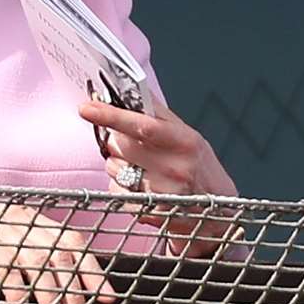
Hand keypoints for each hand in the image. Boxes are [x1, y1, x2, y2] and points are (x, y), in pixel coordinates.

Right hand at [0, 203, 115, 303]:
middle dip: (76, 291)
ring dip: (51, 299)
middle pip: (61, 252)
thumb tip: (64, 285)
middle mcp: (18, 216)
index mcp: (29, 216)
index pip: (72, 241)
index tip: (107, 298)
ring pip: (39, 262)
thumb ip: (27, 254)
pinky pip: (7, 269)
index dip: (93, 271)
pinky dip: (18, 295)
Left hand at [80, 102, 239, 257]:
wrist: (217, 211)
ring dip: (118, 165)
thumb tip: (129, 91)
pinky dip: (120, 186)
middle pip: (120, 145)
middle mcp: (176, 167)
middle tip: (133, 145)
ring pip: (113, 168)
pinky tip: (140, 187)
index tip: (87, 108)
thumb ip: (160, 116)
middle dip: (116, 142)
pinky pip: (115, 190)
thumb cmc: (200, 168)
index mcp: (186, 142)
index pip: (143, 125)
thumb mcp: (189, 137)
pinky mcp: (148, 211)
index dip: (112, 115)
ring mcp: (162, 191)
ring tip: (142, 169)